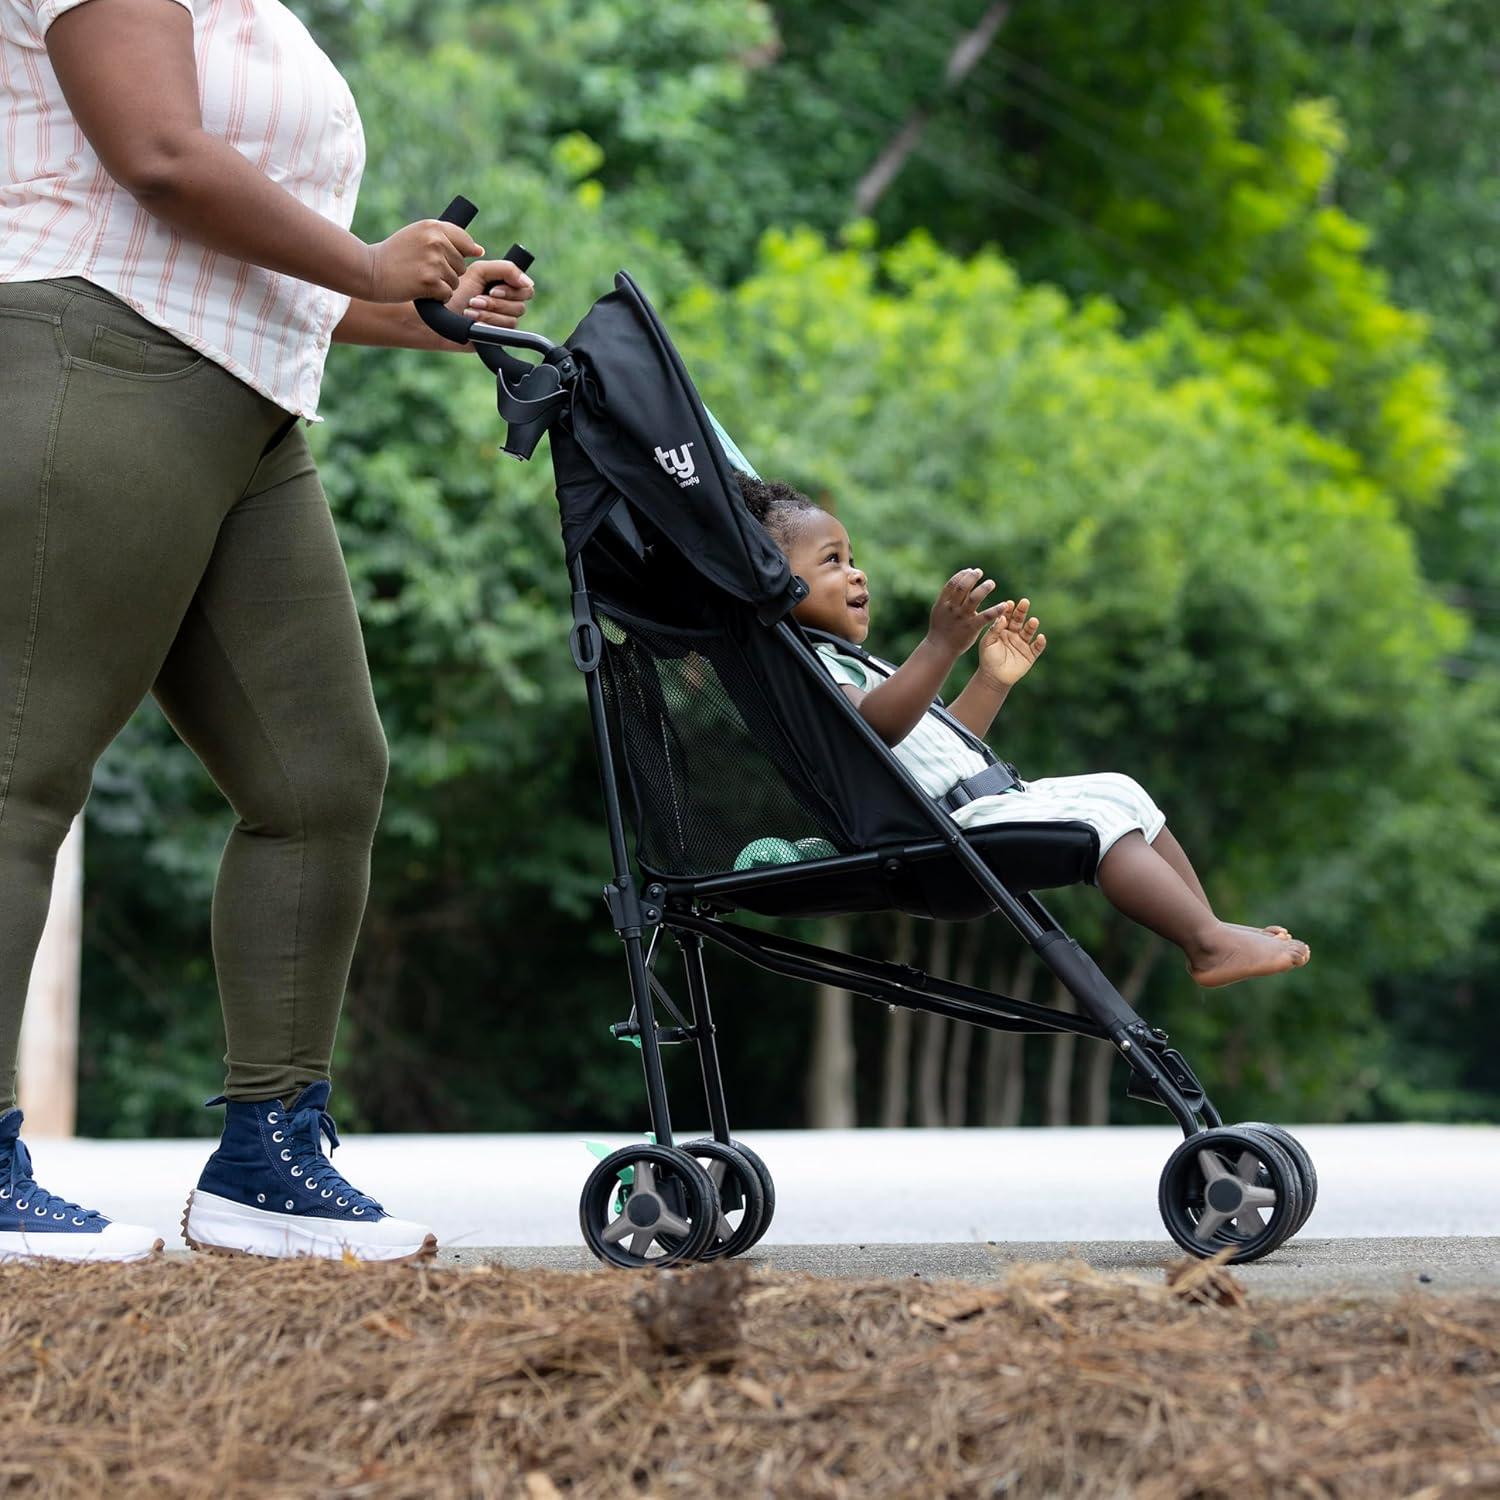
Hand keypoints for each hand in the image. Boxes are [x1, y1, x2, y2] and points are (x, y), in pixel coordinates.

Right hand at [363, 218, 484, 302]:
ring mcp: (433, 262)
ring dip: (442, 285)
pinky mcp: (429, 281)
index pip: (466, 242)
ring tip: (421, 278)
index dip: (459, 255)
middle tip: (424, 269)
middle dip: (448, 271)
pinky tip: (421, 289)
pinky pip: (447, 294)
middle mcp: (436, 241)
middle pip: (462, 265)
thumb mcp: (418, 236)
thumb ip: (448, 239)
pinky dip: (437, 297)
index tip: (442, 259)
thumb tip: (479, 250)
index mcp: (433, 227)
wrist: (369, 270)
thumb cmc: (395, 255)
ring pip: (456, 281)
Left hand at [453, 258, 534, 330]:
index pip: (526, 290)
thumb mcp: (480, 271)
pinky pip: (504, 334)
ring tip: (469, 311)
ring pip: (512, 321)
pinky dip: (487, 325)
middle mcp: (507, 306)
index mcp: (505, 288)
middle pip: (520, 306)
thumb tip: (529, 282)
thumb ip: (506, 269)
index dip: (513, 291)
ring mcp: (502, 323)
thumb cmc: (456, 292)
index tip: (493, 290)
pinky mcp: (497, 338)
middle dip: (496, 303)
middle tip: (475, 300)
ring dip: (488, 314)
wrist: (438, 314)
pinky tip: (474, 323)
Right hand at [927, 567, 1006, 656]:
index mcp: (943, 603)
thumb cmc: (942, 627)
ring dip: (984, 588)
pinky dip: (996, 610)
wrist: (940, 648)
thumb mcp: (940, 610)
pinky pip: (985, 616)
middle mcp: (952, 608)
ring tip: (991, 583)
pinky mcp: (971, 627)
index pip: (952, 583)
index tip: (970, 571)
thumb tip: (963, 580)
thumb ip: (951, 597)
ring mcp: (962, 617)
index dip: (962, 575)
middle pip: (962, 587)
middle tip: (980, 572)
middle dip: (972, 577)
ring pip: (973, 599)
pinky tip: (1004, 605)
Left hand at [977, 595, 1046, 686]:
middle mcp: (1014, 634)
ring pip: (1029, 632)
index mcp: (1003, 630)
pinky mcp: (1030, 655)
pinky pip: (1037, 647)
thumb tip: (1002, 616)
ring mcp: (1023, 644)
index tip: (1009, 603)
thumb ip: (994, 630)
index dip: (1009, 610)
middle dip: (1022, 611)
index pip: (1007, 617)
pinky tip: (1040, 637)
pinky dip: (1040, 642)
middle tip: (1025, 602)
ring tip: (1033, 621)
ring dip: (1032, 626)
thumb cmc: (988, 659)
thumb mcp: (987, 642)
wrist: (993, 678)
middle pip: (1019, 620)